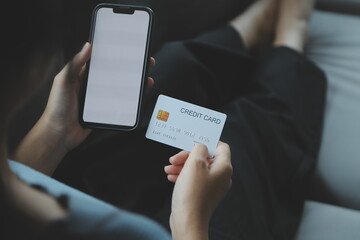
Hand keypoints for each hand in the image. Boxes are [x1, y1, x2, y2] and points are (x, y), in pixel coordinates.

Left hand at [41, 43, 155, 150]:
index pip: (101, 62)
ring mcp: (99, 100)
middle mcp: (92, 87)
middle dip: (130, 69)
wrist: (59, 134)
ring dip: (134, 84)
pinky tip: (138, 97)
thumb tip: (87, 46)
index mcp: (81, 76)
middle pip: (114, 75)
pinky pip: (119, 104)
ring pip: (120, 89)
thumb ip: (75, 64)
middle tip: (144, 62)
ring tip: (146, 79)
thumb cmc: (56, 108)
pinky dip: (130, 101)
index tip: (127, 49)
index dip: (114, 55)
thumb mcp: (63, 81)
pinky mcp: (104, 112)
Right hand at [166, 142, 231, 238]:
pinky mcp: (203, 194)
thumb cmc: (192, 193)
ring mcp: (213, 186)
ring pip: (198, 169)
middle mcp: (221, 177)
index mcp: (224, 167)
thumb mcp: (194, 163)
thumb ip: (199, 149)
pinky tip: (171, 177)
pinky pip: (194, 179)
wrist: (187, 220)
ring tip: (169, 168)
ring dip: (182, 165)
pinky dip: (183, 176)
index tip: (194, 142)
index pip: (221, 147)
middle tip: (175, 158)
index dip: (208, 142)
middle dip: (188, 156)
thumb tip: (201, 146)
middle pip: (206, 158)